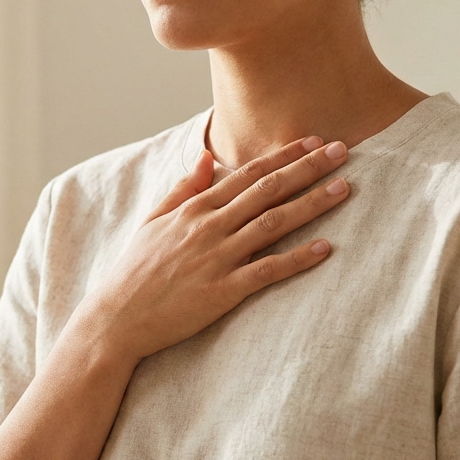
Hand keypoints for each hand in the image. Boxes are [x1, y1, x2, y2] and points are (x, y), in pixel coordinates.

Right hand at [76, 135, 351, 362]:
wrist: (115, 319)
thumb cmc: (134, 271)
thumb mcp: (153, 220)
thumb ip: (183, 188)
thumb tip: (204, 156)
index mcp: (194, 209)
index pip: (247, 174)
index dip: (283, 156)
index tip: (312, 141)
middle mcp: (209, 227)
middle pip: (267, 190)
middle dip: (307, 168)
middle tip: (342, 151)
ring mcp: (217, 258)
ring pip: (273, 224)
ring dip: (311, 204)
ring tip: (344, 188)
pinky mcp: (223, 292)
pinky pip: (267, 271)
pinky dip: (297, 258)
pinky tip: (325, 248)